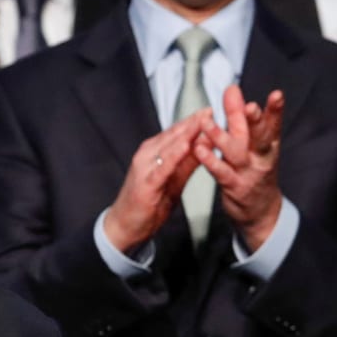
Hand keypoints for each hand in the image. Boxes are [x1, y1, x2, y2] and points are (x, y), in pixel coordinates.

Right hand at [103, 108, 212, 252]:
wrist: (125, 226)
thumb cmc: (149, 202)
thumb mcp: (175, 179)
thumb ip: (188, 162)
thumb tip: (206, 145)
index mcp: (154, 151)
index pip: (176, 132)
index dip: (194, 121)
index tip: (211, 110)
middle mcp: (147, 154)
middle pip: (174, 135)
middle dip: (193, 123)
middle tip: (211, 110)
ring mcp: (145, 167)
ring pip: (169, 146)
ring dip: (187, 133)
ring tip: (203, 122)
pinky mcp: (146, 182)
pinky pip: (163, 166)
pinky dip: (175, 155)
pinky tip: (187, 146)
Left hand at [196, 86, 283, 251]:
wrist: (261, 212)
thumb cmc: (254, 171)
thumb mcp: (253, 143)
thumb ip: (241, 117)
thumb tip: (232, 90)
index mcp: (268, 145)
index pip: (273, 125)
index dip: (275, 110)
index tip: (277, 95)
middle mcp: (261, 157)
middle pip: (259, 137)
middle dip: (254, 121)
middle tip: (249, 106)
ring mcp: (248, 173)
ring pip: (236, 153)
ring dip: (220, 137)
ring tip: (207, 122)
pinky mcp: (234, 186)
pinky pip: (221, 172)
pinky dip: (210, 161)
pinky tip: (199, 149)